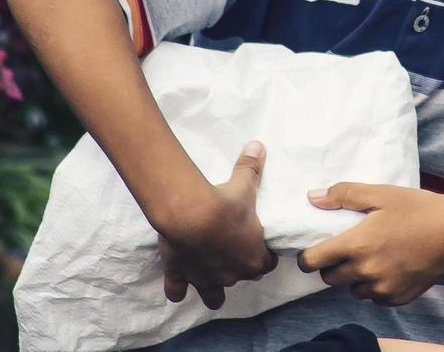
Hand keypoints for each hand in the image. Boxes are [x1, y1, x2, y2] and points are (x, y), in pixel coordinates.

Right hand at [156, 140, 278, 309]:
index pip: (267, 264)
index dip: (265, 255)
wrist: (191, 214)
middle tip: (235, 252)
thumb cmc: (225, 203)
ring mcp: (206, 279)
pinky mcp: (180, 276)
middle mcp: (231, 275)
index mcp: (253, 258)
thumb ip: (252, 168)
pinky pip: (176, 292)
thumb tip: (259, 146)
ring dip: (213, 291)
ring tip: (211, 278)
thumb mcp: (243, 184)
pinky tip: (178, 285)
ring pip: (213, 297)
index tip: (260, 245)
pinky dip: (177, 289)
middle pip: (243, 278)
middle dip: (241, 269)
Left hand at [296, 184, 443, 306]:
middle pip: (330, 279)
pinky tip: (390, 268)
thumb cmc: (419, 208)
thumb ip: (344, 194)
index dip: (308, 257)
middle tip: (348, 249)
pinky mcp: (399, 298)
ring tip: (372, 258)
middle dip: (333, 265)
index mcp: (357, 245)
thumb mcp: (381, 193)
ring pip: (353, 290)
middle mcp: (366, 271)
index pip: (313, 261)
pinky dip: (377, 287)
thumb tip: (313, 197)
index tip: (314, 250)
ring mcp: (383, 288)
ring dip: (355, 278)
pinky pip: (376, 298)